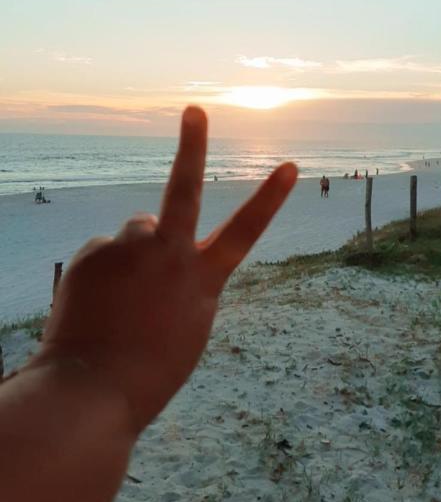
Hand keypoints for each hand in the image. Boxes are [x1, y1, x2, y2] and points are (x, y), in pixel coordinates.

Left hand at [35, 107, 296, 432]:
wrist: (91, 390)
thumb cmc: (148, 370)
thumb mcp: (186, 326)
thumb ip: (181, 279)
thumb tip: (151, 241)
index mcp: (203, 281)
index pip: (245, 232)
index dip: (269, 198)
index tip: (288, 165)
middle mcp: (170, 255)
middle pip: (183, 189)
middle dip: (192, 145)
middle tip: (195, 111)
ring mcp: (130, 250)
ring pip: (136, 232)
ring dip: (132, 253)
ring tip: (120, 298)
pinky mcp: (95, 252)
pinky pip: (105, 251)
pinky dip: (103, 271)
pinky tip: (97, 303)